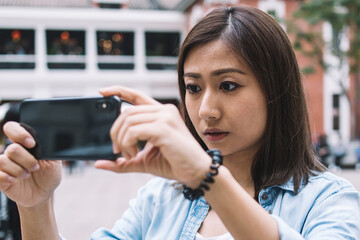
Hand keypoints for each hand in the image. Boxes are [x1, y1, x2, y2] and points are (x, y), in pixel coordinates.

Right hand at [0, 122, 61, 207]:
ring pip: (2, 160)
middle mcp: (13, 153)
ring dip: (18, 170)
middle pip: (12, 148)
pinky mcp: (0, 178)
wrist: (44, 193)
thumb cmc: (49, 175)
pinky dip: (7, 177)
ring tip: (27, 175)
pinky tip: (15, 180)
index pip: (13, 128)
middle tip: (35, 167)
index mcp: (25, 144)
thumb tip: (48, 140)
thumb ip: (49, 149)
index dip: (19, 133)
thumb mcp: (55, 160)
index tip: (31, 144)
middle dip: (27, 160)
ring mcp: (6, 165)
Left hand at [95, 86, 210, 186]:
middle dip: (115, 132)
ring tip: (128, 155)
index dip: (118, 90)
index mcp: (161, 113)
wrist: (196, 173)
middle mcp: (164, 110)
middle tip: (117, 151)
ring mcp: (165, 117)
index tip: (102, 92)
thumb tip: (99, 163)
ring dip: (121, 140)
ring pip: (128, 120)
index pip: (137, 95)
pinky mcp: (164, 128)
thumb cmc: (174, 164)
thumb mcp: (143, 160)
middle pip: (126, 112)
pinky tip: (133, 155)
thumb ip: (123, 160)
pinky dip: (127, 143)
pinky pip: (134, 131)